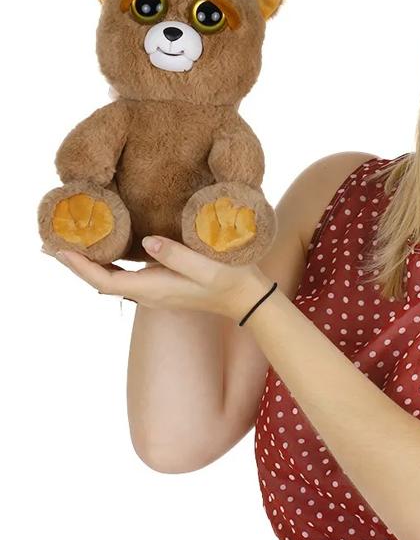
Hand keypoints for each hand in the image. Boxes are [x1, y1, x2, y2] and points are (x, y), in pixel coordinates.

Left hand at [43, 236, 270, 321]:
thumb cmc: (231, 281)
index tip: (59, 249)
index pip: (104, 281)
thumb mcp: (207, 267)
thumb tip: (146, 242)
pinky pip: (126, 273)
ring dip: (91, 262)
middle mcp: (149, 292)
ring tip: (73, 241)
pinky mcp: (163, 282)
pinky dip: (109, 260)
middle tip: (52, 243)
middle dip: (77, 263)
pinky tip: (108, 246)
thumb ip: (177, 256)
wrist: (248, 298)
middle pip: (101, 280)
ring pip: (112, 277)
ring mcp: (155, 289)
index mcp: (154, 289)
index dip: (80, 267)